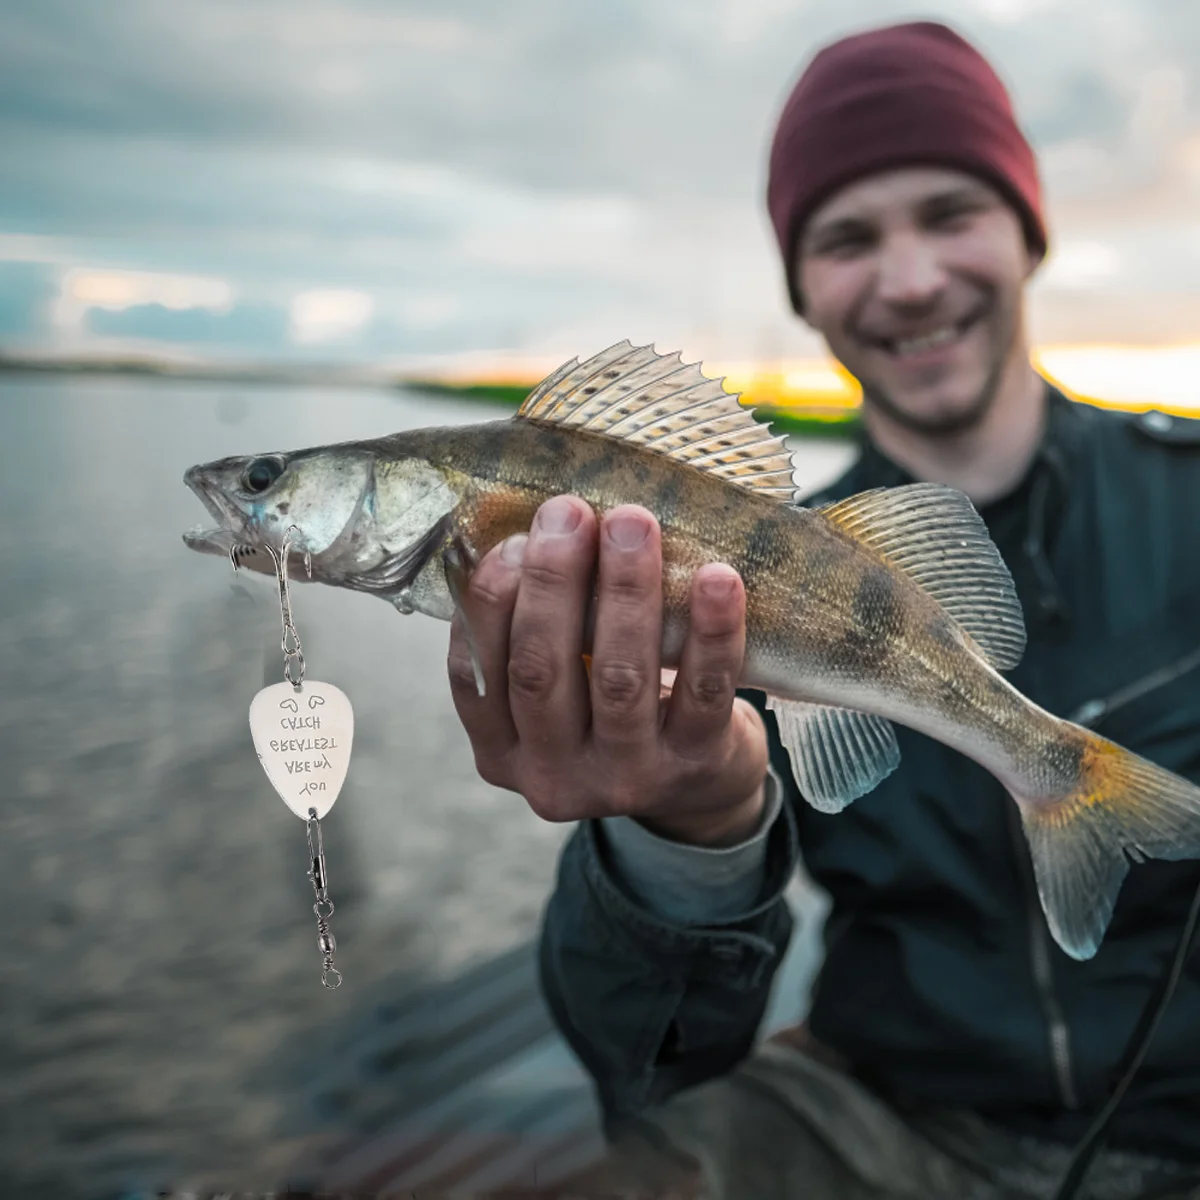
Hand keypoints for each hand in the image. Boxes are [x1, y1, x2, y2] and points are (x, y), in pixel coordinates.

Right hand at [447, 495, 769, 846]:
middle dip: (552, 581)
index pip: (475, 676)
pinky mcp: (694, 765)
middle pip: (540, 672)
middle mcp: (553, 775)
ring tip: (633, 523)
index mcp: (502, 750)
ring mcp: (626, 778)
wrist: (698, 786)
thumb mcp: (558, 691)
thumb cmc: (611, 710)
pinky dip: (711, 632)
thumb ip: (535, 632)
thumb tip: (533, 527)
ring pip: (619, 678)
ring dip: (625, 591)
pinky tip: (717, 578)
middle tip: (569, 510)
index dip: (488, 602)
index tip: (512, 538)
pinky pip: (703, 692)